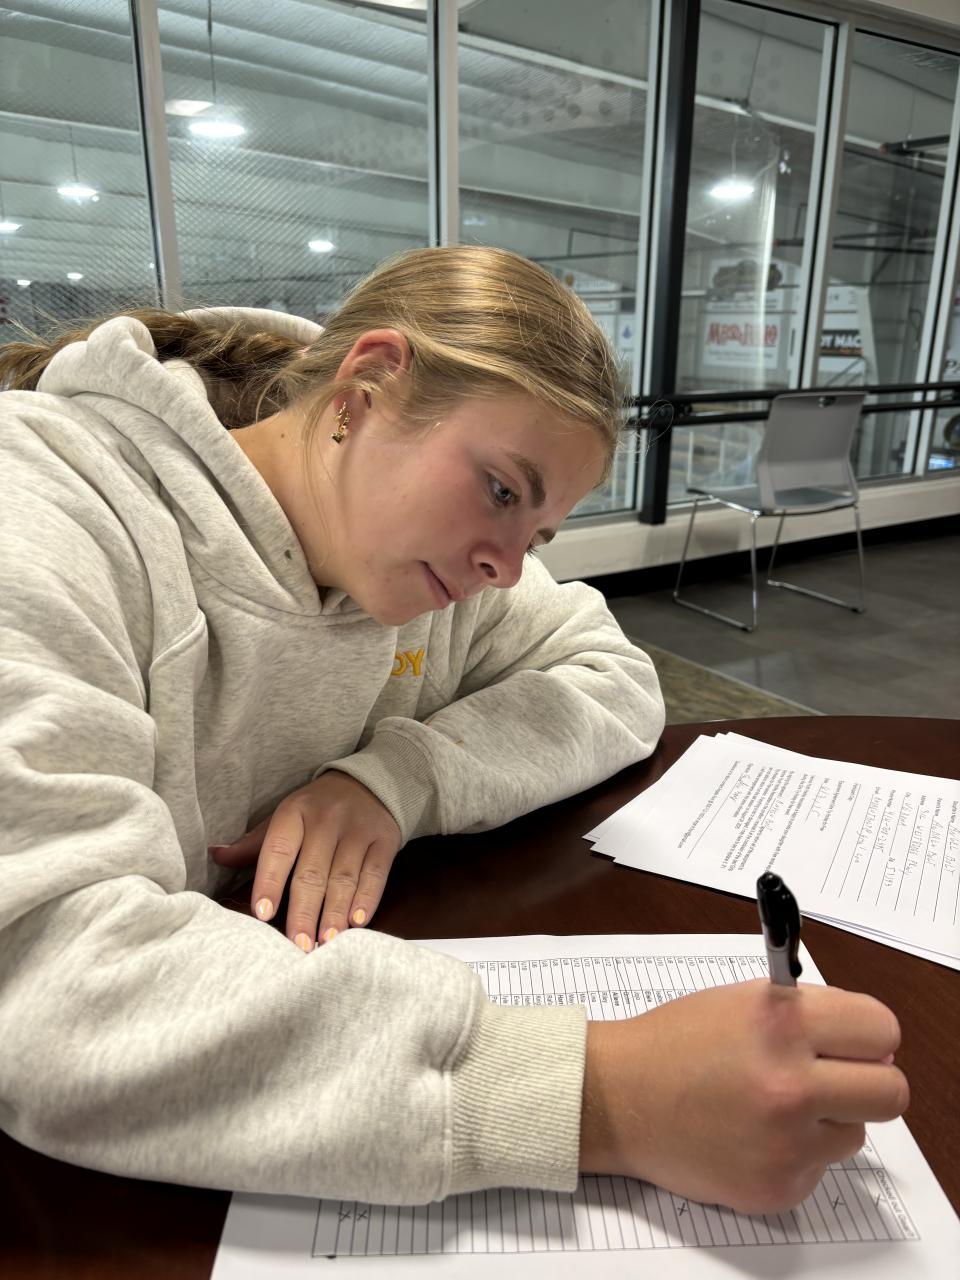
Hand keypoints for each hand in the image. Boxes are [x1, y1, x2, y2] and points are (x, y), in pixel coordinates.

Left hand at [208, 772, 400, 950]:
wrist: (370, 783)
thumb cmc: (318, 809)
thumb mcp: (286, 816)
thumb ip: (254, 843)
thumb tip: (215, 855)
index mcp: (295, 812)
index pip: (278, 849)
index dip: (270, 881)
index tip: (262, 913)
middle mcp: (327, 820)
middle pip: (313, 871)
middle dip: (305, 911)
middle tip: (299, 946)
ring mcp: (358, 830)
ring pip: (345, 877)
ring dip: (335, 913)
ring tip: (326, 942)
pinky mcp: (385, 840)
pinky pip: (375, 873)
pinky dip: (367, 899)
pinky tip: (358, 923)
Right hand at [579, 979, 908, 1213]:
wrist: (618, 1098)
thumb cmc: (677, 1042)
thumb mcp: (743, 1001)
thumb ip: (810, 1012)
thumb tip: (873, 1040)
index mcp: (783, 1024)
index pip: (881, 1029)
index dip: (869, 1033)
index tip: (858, 1040)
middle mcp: (790, 1085)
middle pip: (890, 1091)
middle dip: (868, 1081)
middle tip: (835, 1078)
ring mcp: (786, 1143)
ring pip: (855, 1132)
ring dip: (826, 1119)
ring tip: (772, 1105)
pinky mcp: (779, 1187)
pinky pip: (818, 1167)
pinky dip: (795, 1152)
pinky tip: (751, 1134)